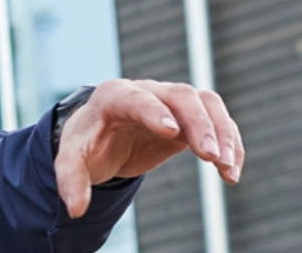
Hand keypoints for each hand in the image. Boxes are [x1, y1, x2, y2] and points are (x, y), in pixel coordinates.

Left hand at [54, 79, 243, 217]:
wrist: (103, 135)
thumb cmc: (87, 143)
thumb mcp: (71, 159)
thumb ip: (70, 180)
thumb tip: (75, 209)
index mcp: (114, 96)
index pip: (136, 99)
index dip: (153, 112)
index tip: (170, 132)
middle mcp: (147, 91)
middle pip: (180, 96)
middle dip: (198, 123)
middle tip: (210, 156)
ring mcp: (172, 101)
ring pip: (206, 104)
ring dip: (222, 133)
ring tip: (226, 168)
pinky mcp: (191, 118)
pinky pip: (218, 122)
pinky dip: (230, 144)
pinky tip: (230, 173)